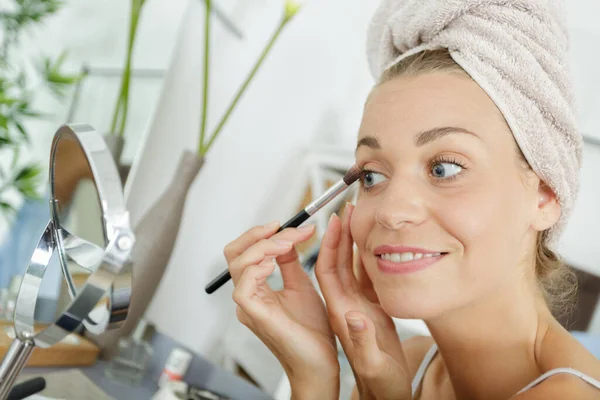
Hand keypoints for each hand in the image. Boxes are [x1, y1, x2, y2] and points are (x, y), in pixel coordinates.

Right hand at [225, 221, 339, 397]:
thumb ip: (289, 263)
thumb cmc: (312, 331)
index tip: (294, 225)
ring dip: (263, 247)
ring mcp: (248, 305)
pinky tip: (275, 263)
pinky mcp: (255, 316)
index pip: (246, 251)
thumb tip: (286, 237)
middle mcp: (248, 294)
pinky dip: (257, 268)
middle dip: (259, 234)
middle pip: (235, 253)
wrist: (319, 362)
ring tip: (286, 244)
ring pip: (238, 264)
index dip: (265, 233)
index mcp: (257, 287)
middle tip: (284, 228)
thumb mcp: (301, 286)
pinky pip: (243, 287)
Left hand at [315, 203, 411, 399]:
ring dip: (352, 242)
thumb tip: (355, 319)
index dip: (328, 245)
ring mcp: (357, 306)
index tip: (333, 221)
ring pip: (350, 267)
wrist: (383, 392)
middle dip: (339, 235)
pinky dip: (367, 258)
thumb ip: (364, 340)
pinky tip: (372, 244)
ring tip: (357, 218)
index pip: (327, 271)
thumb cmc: (378, 380)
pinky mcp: (370, 309)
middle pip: (338, 262)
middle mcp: (346, 306)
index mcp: (341, 314)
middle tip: (346, 210)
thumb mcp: (373, 362)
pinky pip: (365, 277)